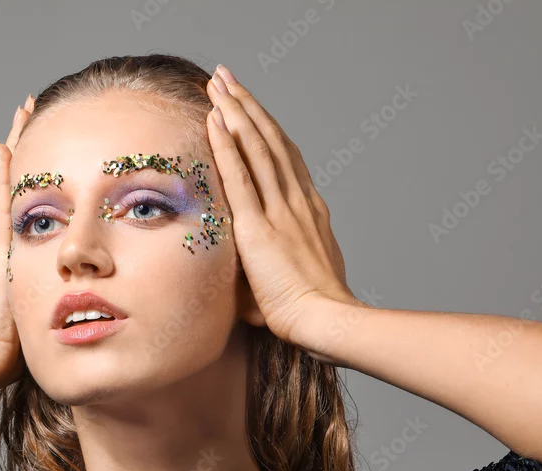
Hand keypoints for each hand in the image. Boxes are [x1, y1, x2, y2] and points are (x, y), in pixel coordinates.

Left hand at [205, 64, 360, 350]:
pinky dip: (227, 145)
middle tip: (227, 77)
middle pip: (270, 140)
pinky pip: (240, 176)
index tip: (248, 107)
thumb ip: (275, 263)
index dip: (265, 128)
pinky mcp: (259, 226)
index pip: (285, 157)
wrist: (326, 321)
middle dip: (247, 105)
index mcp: (309, 210)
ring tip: (218, 83)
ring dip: (235, 111)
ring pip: (256, 148)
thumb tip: (250, 271)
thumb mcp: (295, 276)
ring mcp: (280, 210)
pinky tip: (215, 120)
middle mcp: (297, 200)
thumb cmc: (312, 312)